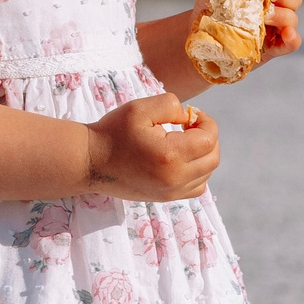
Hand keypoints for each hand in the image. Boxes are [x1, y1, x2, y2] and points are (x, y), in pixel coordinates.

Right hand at [86, 94, 220, 200]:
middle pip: (212, 158)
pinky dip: (197, 172)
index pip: (209, 139)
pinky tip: (181, 159)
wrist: (91, 162)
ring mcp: (171, 192)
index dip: (206, 122)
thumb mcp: (140, 108)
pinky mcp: (166, 198)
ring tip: (184, 141)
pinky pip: (196, 187)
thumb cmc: (113, 133)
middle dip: (207, 137)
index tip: (191, 115)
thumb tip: (189, 117)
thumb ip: (171, 105)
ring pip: (207, 174)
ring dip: (203, 155)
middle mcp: (175, 179)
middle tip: (189, 126)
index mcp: (170, 156)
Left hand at [191, 0, 303, 62]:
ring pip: (293, 18)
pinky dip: (292, 38)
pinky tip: (286, 34)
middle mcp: (276, 6)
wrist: (203, 39)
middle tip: (263, 1)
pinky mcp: (274, 47)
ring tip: (263, 19)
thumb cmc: (212, 11)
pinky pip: (293, 43)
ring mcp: (276, 28)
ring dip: (281, 16)